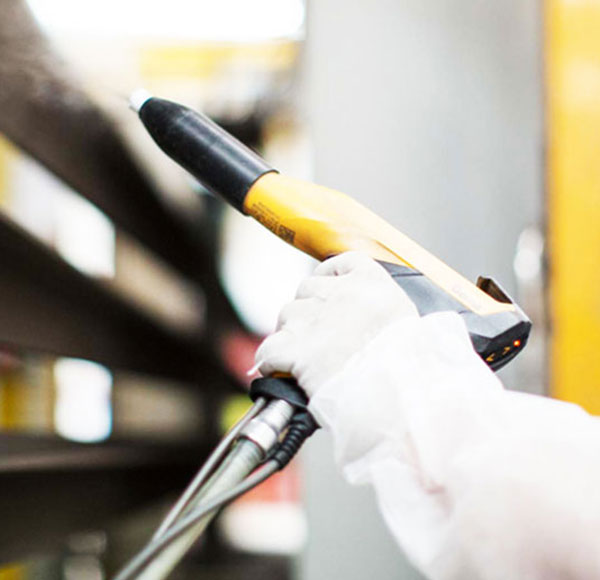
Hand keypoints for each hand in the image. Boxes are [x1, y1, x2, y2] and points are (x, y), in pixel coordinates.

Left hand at [255, 251, 418, 396]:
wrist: (398, 397)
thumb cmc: (409, 369)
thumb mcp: (409, 325)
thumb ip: (382, 313)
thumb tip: (366, 325)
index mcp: (371, 283)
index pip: (340, 263)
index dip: (328, 276)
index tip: (326, 288)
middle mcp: (338, 294)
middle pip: (308, 289)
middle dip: (309, 310)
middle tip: (320, 336)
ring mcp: (312, 319)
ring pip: (287, 315)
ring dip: (291, 334)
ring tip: (304, 359)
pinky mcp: (293, 350)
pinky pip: (269, 348)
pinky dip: (271, 361)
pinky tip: (281, 372)